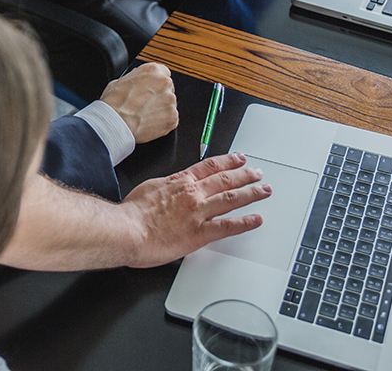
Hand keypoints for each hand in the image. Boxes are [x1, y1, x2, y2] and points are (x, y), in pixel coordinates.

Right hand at [100, 62, 178, 143]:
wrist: (115, 123)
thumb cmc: (114, 103)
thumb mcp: (119, 81)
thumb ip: (134, 78)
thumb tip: (136, 78)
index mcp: (152, 70)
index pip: (163, 72)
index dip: (156, 82)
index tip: (152, 89)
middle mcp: (164, 82)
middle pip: (168, 88)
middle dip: (159, 96)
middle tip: (146, 105)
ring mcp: (170, 100)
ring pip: (169, 104)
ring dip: (161, 109)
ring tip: (145, 116)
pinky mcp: (172, 117)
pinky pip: (171, 119)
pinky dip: (163, 123)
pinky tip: (149, 123)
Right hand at [120, 153, 271, 267]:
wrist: (127, 229)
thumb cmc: (133, 212)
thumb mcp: (150, 187)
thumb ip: (166, 186)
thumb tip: (171, 185)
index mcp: (180, 181)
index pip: (210, 166)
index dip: (228, 161)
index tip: (239, 159)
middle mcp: (193, 193)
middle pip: (225, 179)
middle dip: (245, 175)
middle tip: (259, 173)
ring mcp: (198, 212)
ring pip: (231, 198)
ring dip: (251, 193)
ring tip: (264, 190)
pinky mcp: (199, 233)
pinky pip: (228, 226)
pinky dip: (245, 222)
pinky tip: (256, 219)